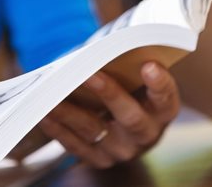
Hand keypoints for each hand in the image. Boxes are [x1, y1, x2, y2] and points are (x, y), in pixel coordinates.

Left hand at [39, 62, 179, 168]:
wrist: (126, 126)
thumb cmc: (131, 90)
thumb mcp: (138, 79)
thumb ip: (129, 66)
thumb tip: (102, 51)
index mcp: (163, 111)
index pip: (166, 99)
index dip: (159, 83)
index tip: (149, 65)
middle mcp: (146, 135)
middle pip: (130, 118)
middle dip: (110, 94)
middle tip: (90, 75)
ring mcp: (121, 150)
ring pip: (94, 130)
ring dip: (70, 111)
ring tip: (52, 93)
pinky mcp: (99, 159)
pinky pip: (75, 145)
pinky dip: (58, 128)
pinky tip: (45, 113)